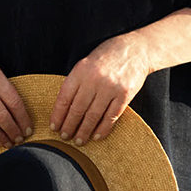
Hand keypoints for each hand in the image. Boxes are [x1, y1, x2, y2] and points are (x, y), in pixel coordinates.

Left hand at [53, 12, 190, 142]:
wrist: (136, 50)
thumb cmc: (107, 56)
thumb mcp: (86, 63)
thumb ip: (76, 82)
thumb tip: (64, 107)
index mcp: (81, 71)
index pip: (65, 98)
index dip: (58, 115)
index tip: (54, 126)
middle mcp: (94, 79)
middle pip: (77, 109)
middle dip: (69, 126)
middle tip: (64, 137)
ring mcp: (110, 88)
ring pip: (93, 115)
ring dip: (84, 131)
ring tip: (78, 140)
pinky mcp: (125, 95)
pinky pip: (111, 116)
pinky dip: (103, 128)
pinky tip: (97, 136)